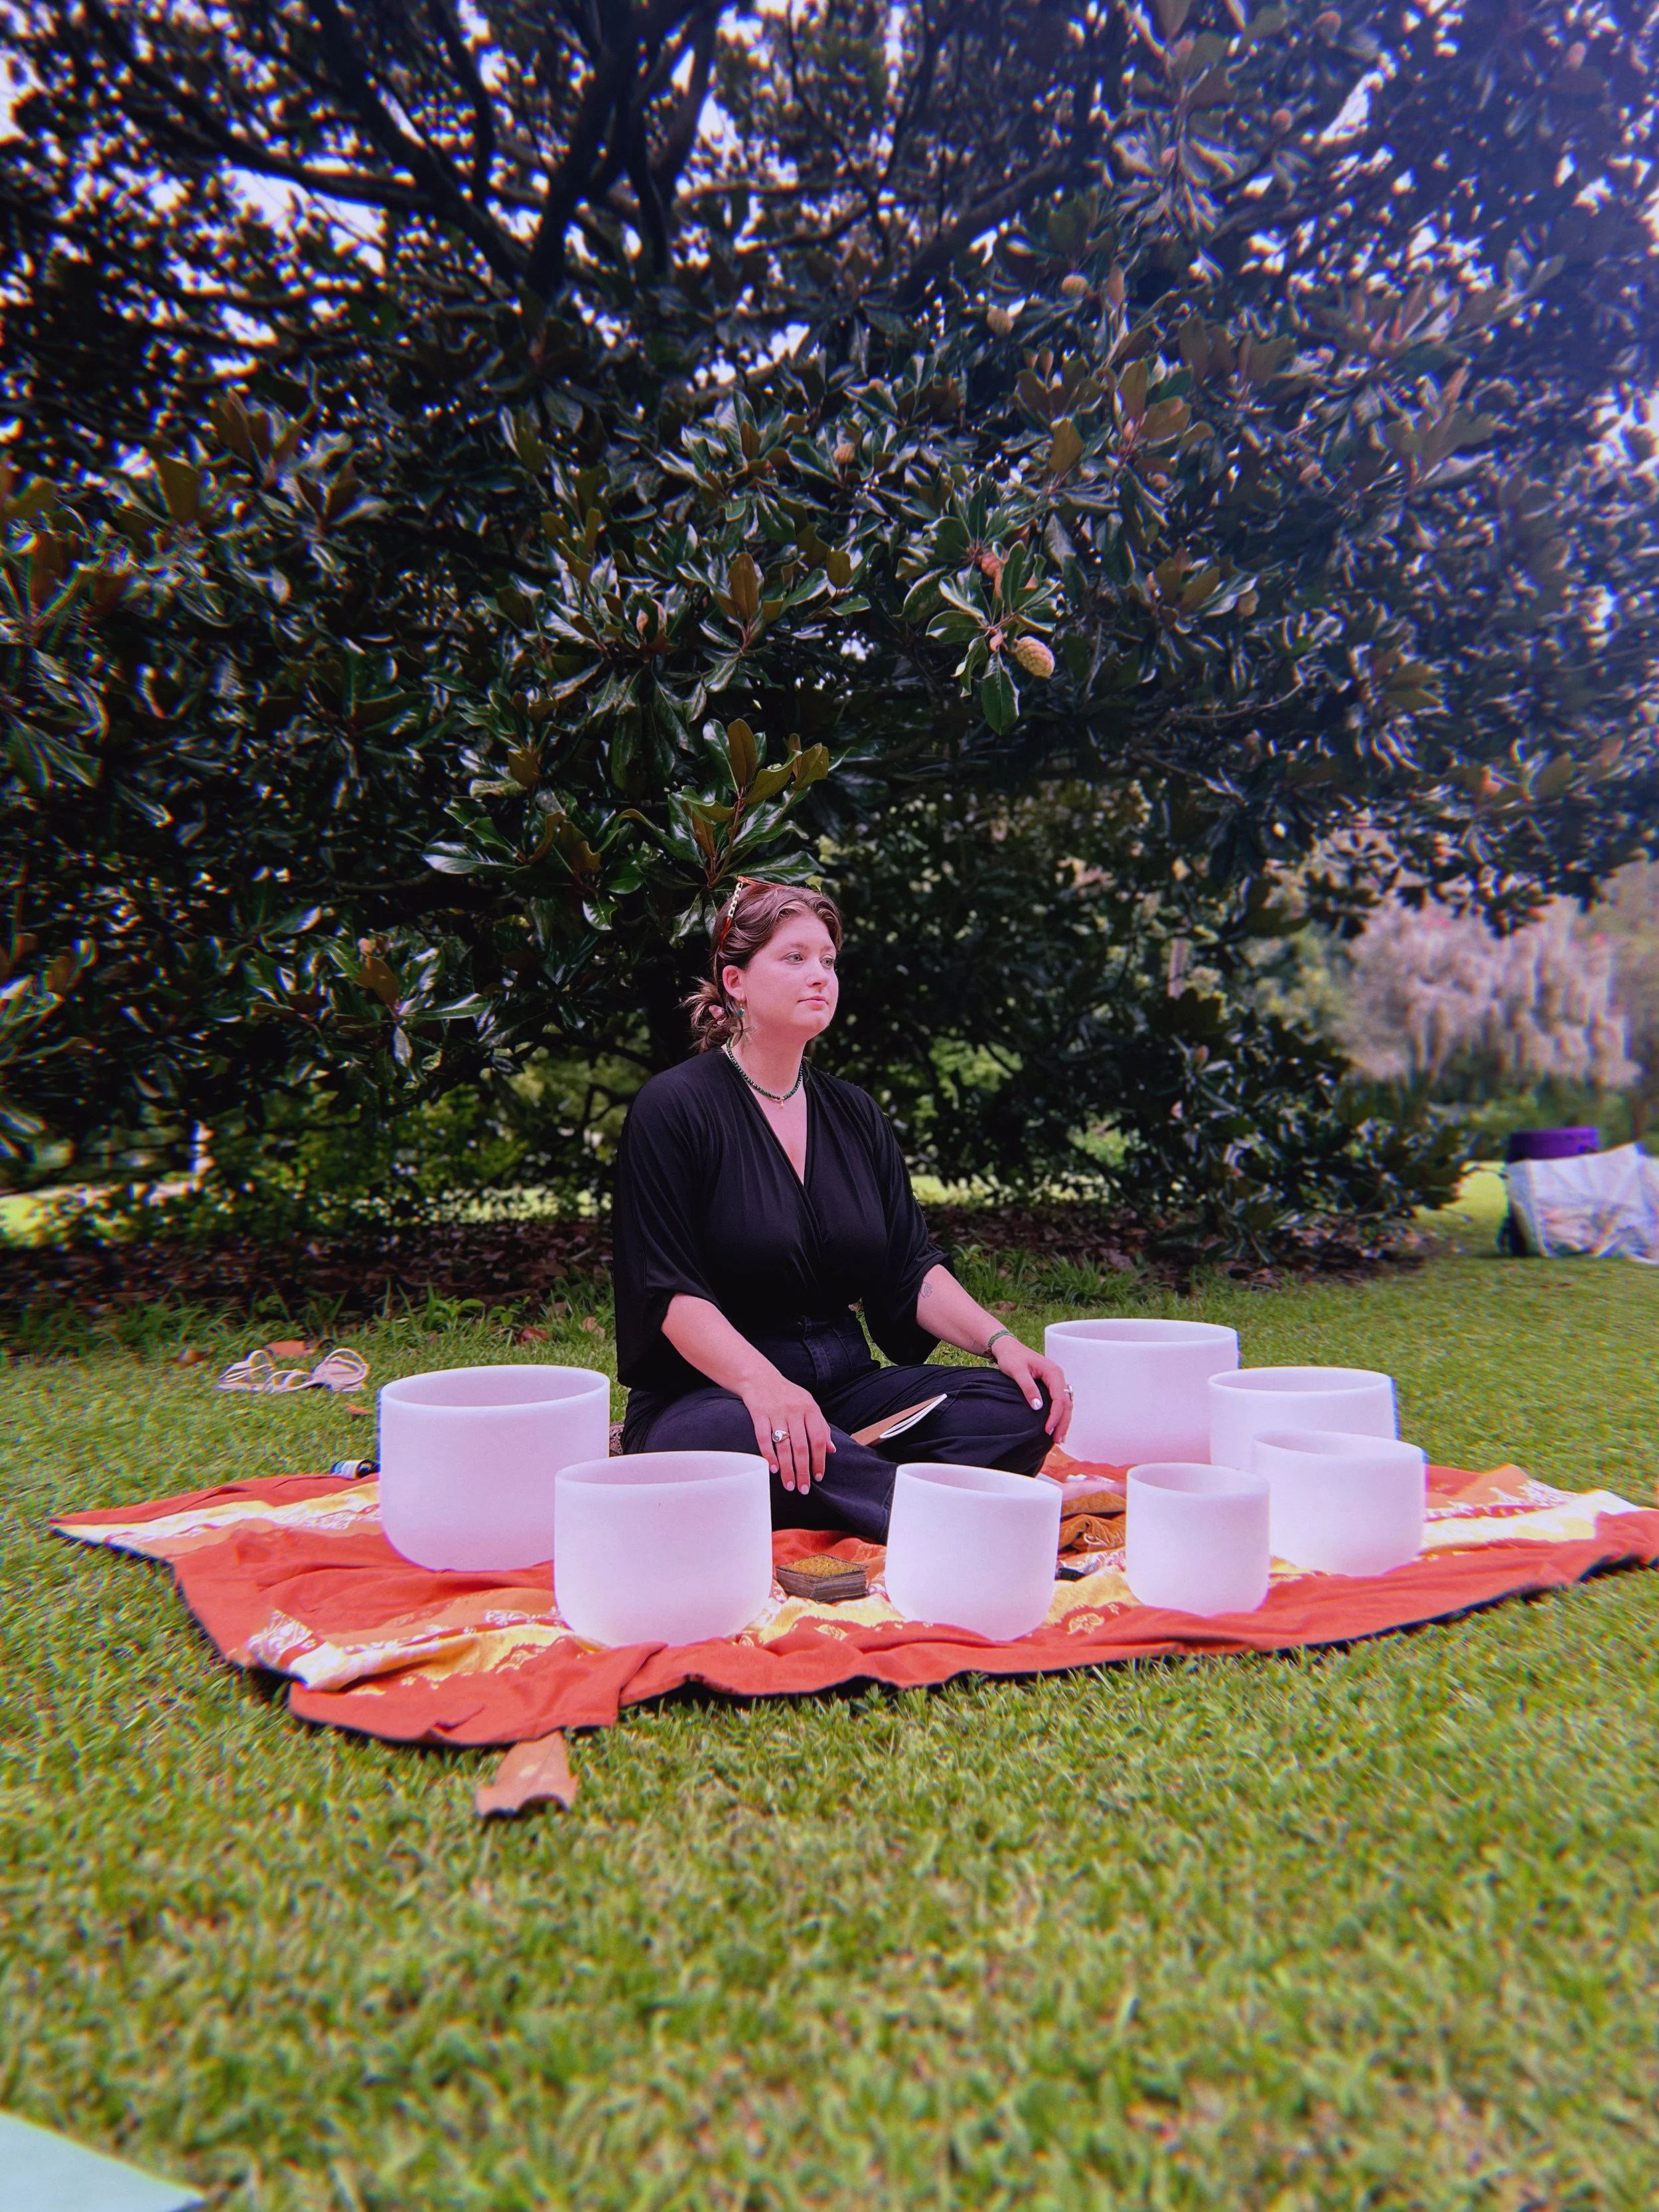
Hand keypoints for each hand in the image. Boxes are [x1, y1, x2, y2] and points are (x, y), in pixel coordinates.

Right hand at [739, 1369, 835, 1491]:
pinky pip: (764, 1438)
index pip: (818, 1439)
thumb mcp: (809, 1405)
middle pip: (801, 1447)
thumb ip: (821, 1427)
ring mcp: (776, 1413)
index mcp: (810, 1409)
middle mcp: (794, 1411)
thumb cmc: (788, 1394)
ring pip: (783, 1446)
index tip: (818, 1476)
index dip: (819, 1460)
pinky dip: (768, 1455)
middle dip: (803, 1471)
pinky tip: (772, 1469)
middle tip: (803, 1488)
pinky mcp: (759, 1414)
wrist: (760, 1378)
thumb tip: (832, 1450)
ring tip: (789, 1484)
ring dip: (787, 1468)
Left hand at [991, 1338, 1073, 1448]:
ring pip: (1065, 1404)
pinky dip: (1059, 1415)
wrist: (1008, 1348)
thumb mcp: (1017, 1371)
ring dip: (1063, 1421)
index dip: (1055, 1416)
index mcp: (1053, 1372)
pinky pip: (1059, 1402)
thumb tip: (1038, 1407)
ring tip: (1059, 1438)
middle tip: (1057, 1440)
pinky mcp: (1051, 1386)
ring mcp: (1056, 1382)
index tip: (1047, 1429)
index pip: (1059, 1398)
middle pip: (1066, 1403)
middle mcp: (1058, 1377)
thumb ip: (1028, 1388)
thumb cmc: (1012, 1357)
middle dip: (1063, 1423)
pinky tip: (1056, 1426)